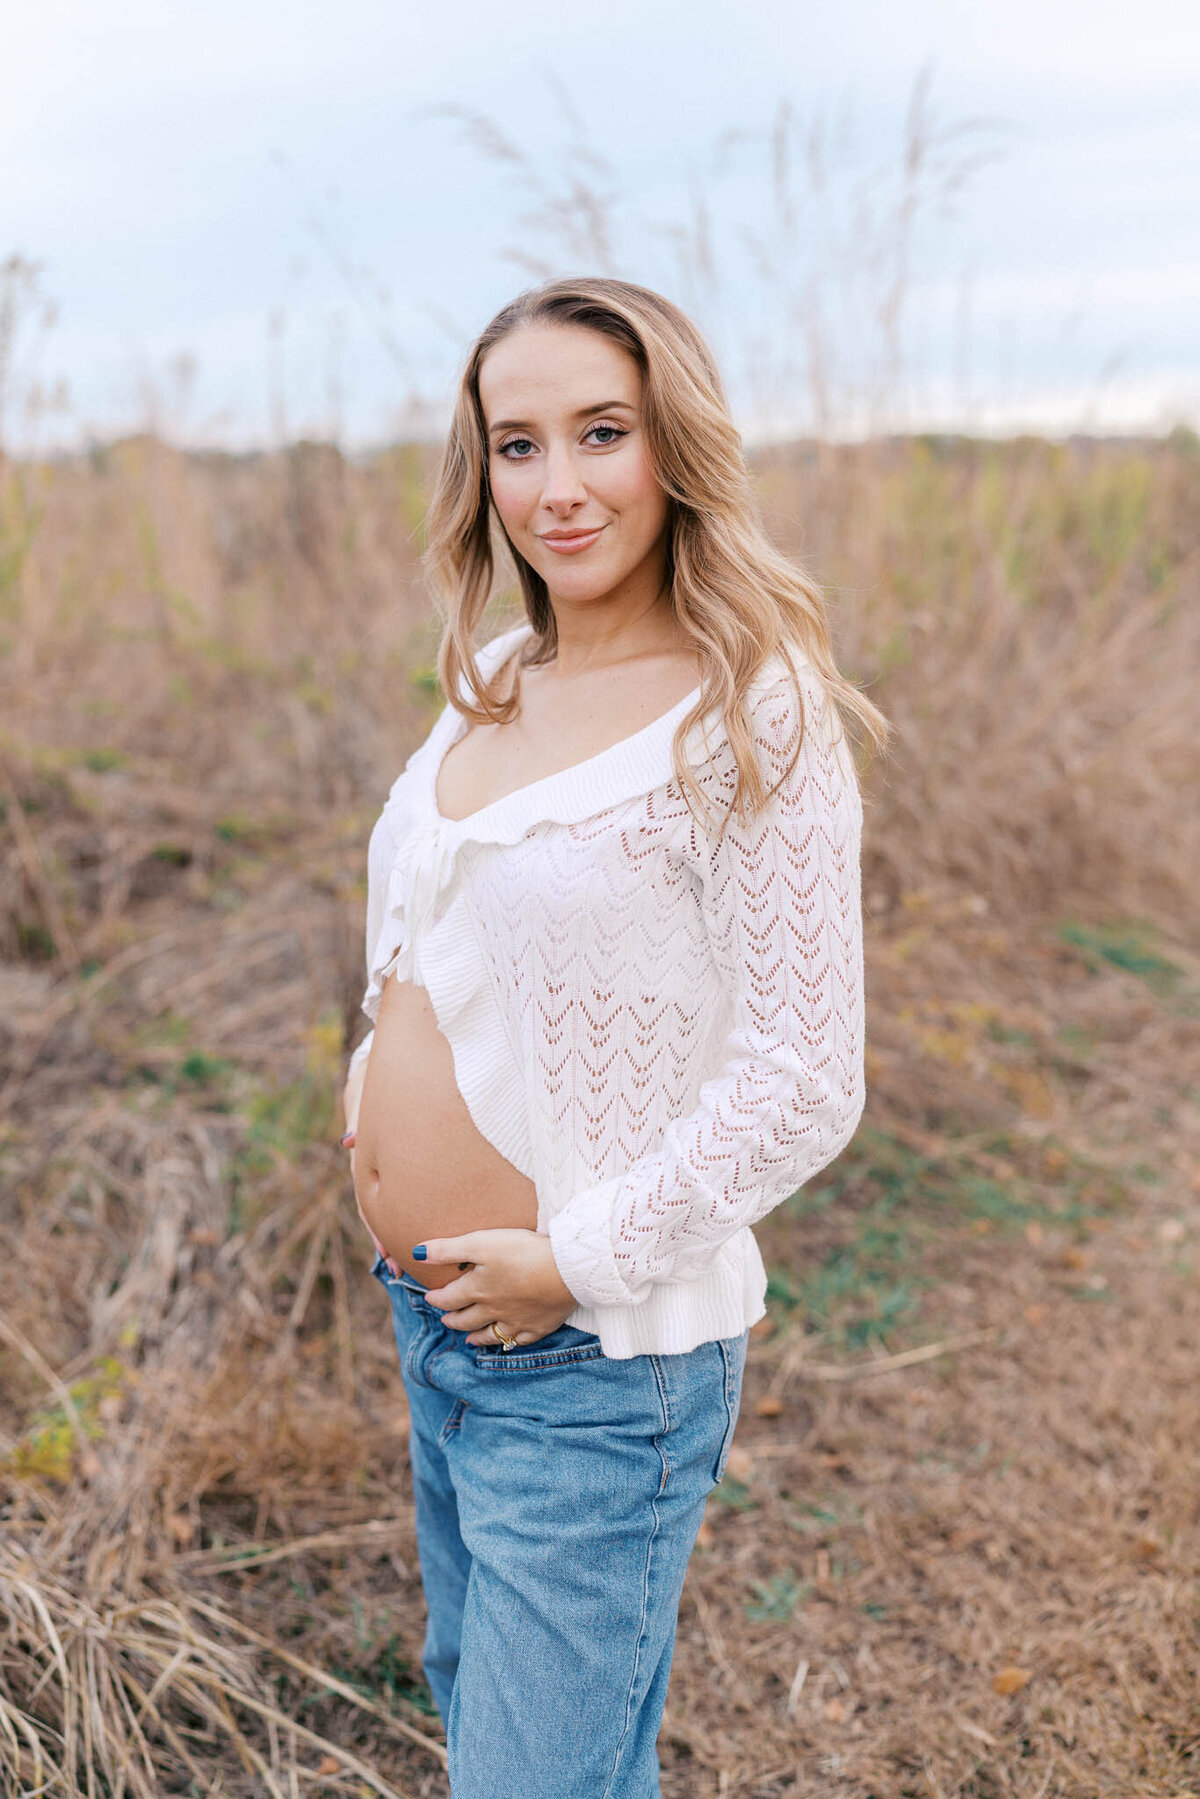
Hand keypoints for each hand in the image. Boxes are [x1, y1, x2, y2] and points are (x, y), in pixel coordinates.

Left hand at [418, 1229, 577, 1346]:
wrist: (566, 1270)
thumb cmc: (523, 1252)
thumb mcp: (481, 1242)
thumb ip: (448, 1249)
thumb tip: (417, 1253)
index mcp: (477, 1289)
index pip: (449, 1298)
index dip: (436, 1298)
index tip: (430, 1297)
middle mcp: (493, 1310)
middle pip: (466, 1319)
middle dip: (453, 1319)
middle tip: (445, 1318)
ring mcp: (516, 1321)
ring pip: (490, 1334)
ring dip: (475, 1336)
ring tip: (468, 1338)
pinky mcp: (538, 1326)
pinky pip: (520, 1339)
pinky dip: (509, 1341)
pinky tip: (507, 1340)